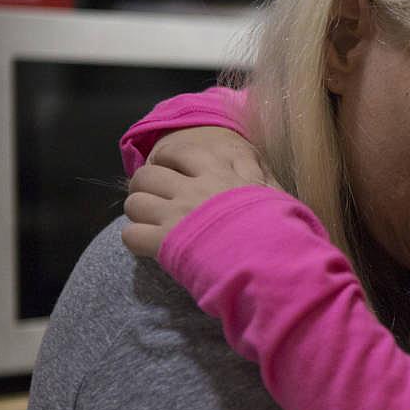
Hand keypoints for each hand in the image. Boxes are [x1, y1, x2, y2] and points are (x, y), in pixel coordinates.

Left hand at [122, 128, 272, 257]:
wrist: (270, 256)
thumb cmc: (278, 226)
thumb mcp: (272, 194)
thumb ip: (259, 180)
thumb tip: (257, 177)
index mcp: (217, 172)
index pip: (179, 153)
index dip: (168, 160)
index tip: (171, 170)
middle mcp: (191, 190)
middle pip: (147, 176)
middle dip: (145, 186)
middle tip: (155, 198)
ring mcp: (176, 216)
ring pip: (135, 203)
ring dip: (139, 212)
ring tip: (150, 221)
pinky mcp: (166, 244)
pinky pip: (132, 235)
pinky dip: (137, 240)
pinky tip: (150, 245)